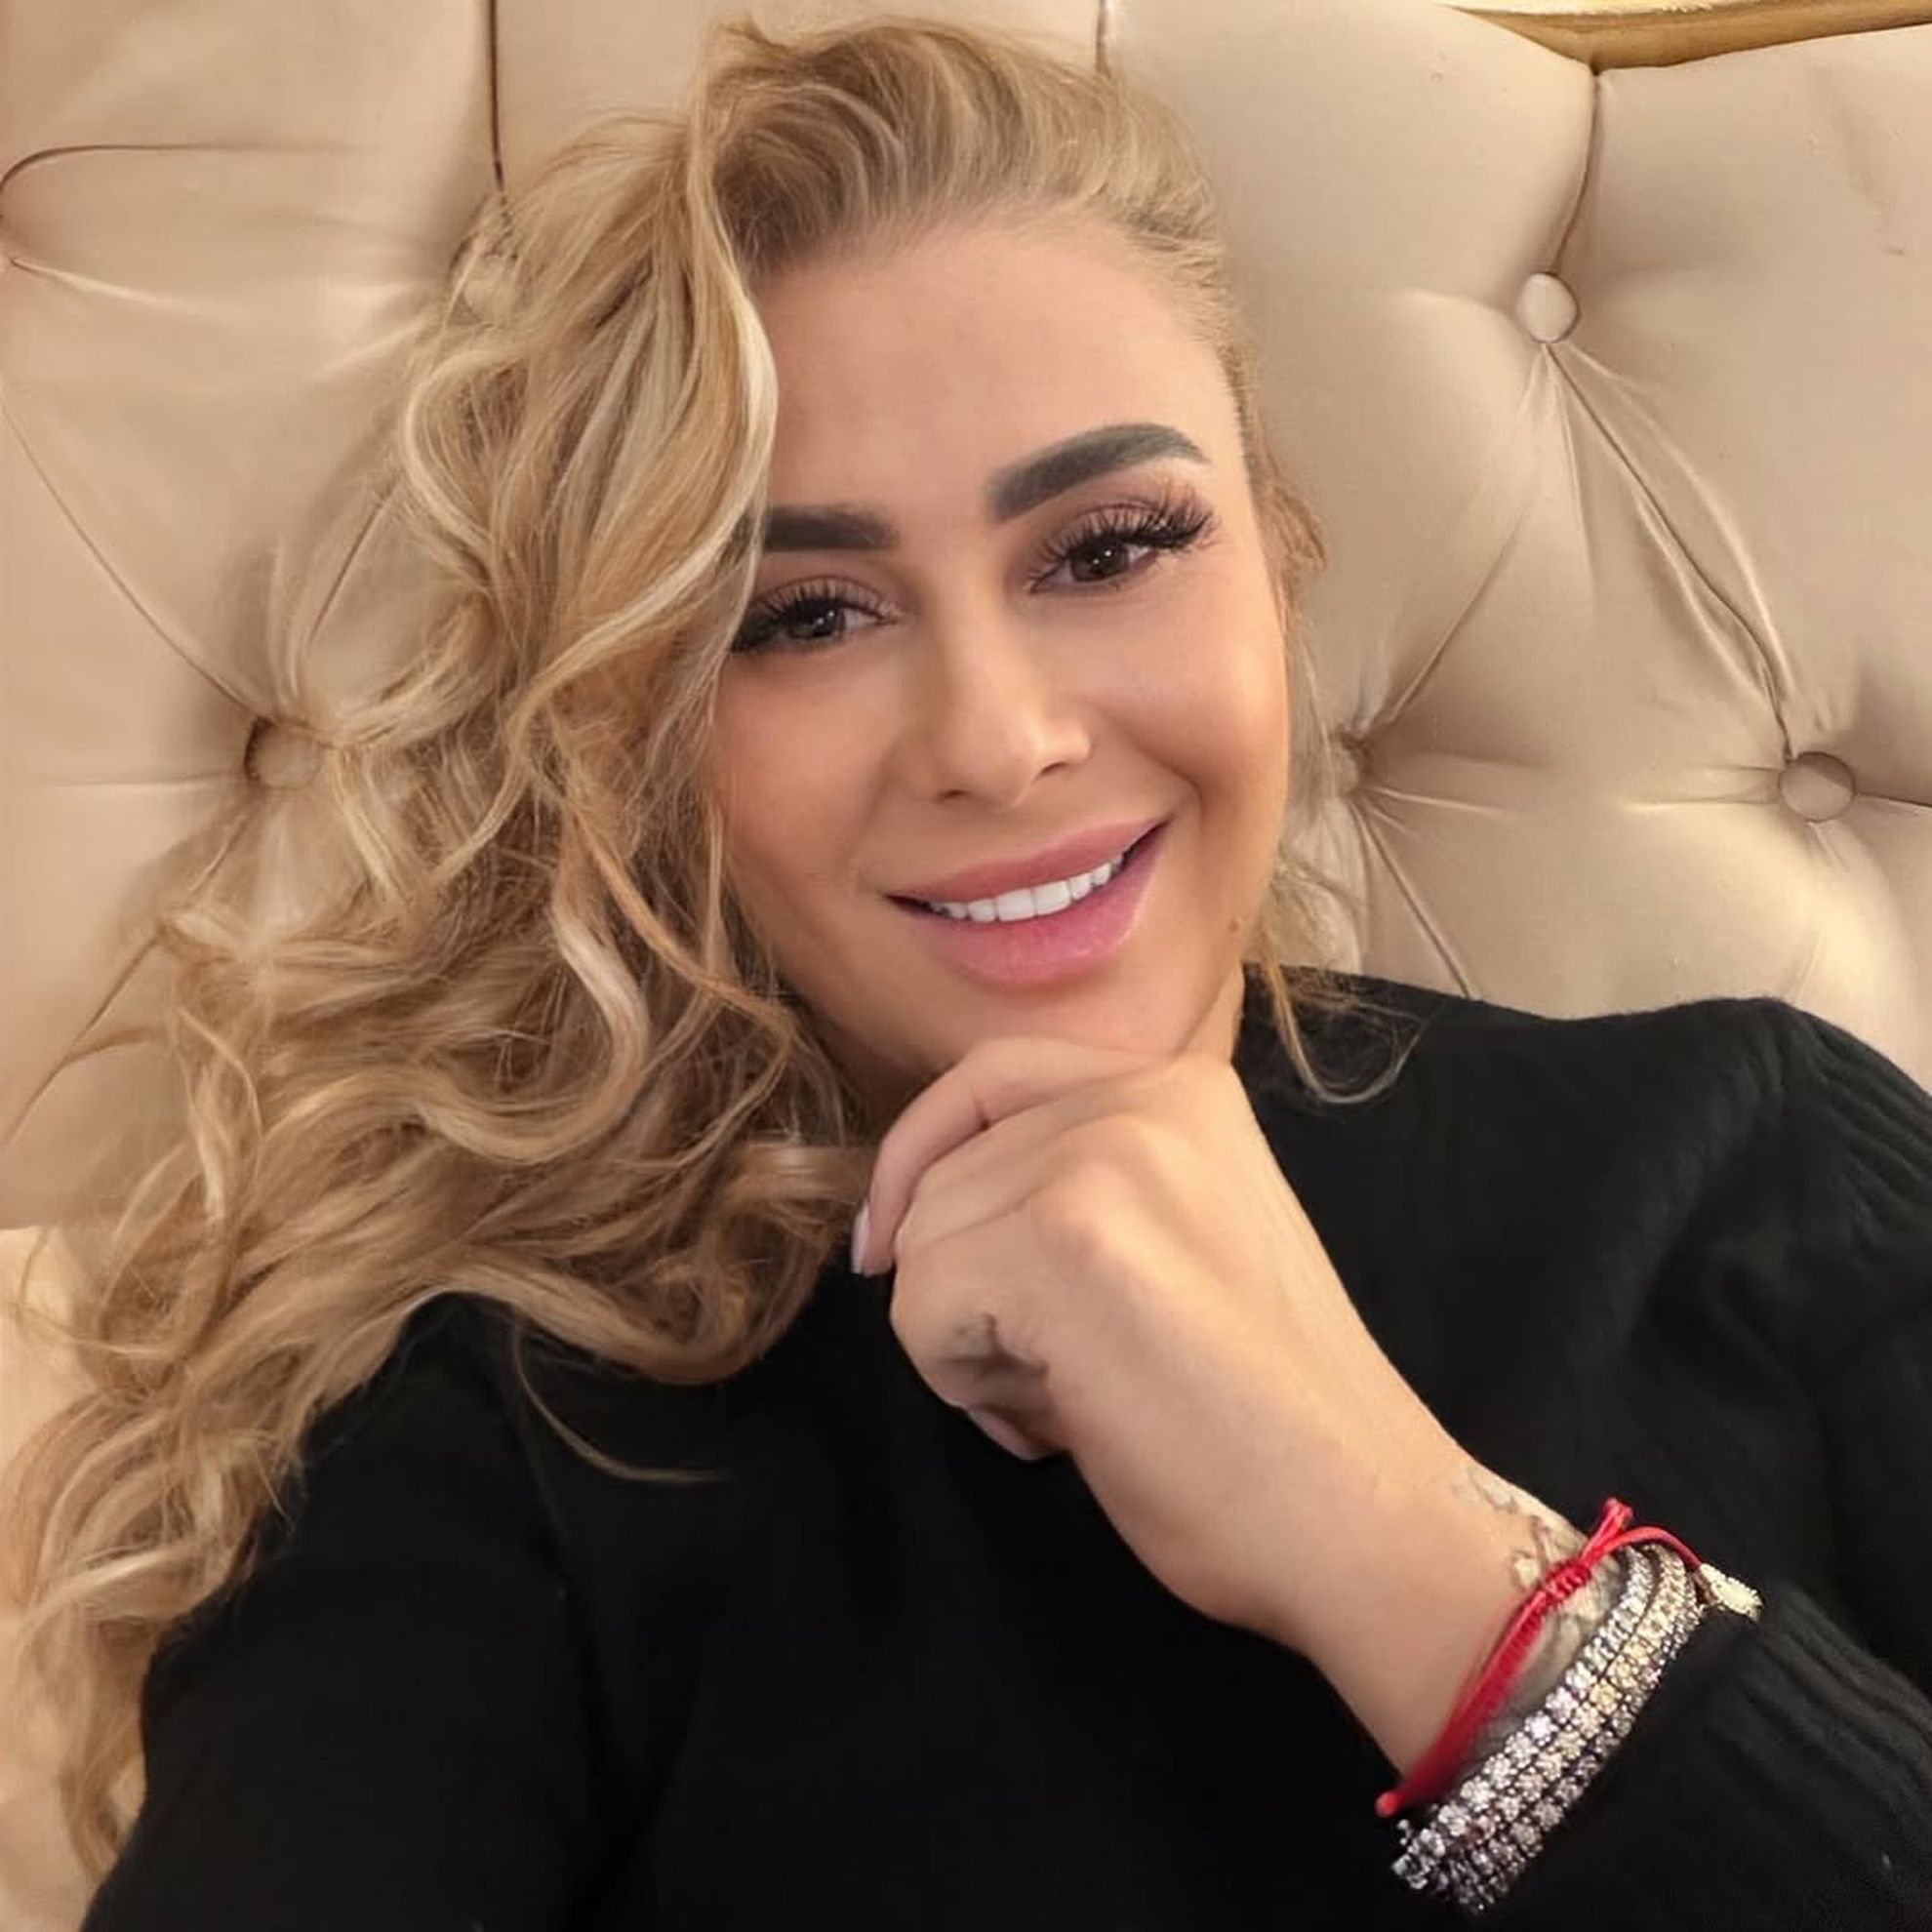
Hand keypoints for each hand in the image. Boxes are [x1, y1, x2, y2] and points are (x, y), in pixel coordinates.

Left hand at [851, 1031, 1489, 1669]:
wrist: (1361, 1512)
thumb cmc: (1272, 1413)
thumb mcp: (1184, 1234)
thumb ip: (1081, 1186)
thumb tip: (920, 1212)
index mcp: (1180, 1086)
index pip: (988, 1080)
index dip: (921, 1159)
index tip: (895, 1245)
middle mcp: (1141, 1097)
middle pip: (941, 1177)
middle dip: (967, 1290)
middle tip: (1069, 1374)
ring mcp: (1101, 1162)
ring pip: (923, 1247)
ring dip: (970, 1346)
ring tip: (1080, 1398)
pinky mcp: (1061, 1241)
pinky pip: (921, 1312)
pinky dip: (968, 1388)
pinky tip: (1067, 1424)